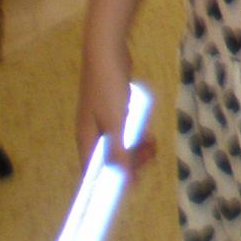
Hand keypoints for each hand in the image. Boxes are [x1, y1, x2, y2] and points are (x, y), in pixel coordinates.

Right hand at [77, 42, 156, 177]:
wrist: (106, 53)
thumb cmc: (108, 88)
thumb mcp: (116, 122)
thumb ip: (118, 150)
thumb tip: (122, 178)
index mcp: (87, 139)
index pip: (94, 170)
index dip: (111, 181)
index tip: (132, 186)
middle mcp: (91, 132)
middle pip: (110, 157)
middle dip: (131, 160)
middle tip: (151, 154)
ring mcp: (101, 120)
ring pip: (120, 143)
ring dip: (137, 146)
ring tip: (152, 142)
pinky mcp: (112, 110)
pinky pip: (125, 130)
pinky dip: (136, 132)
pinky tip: (147, 129)